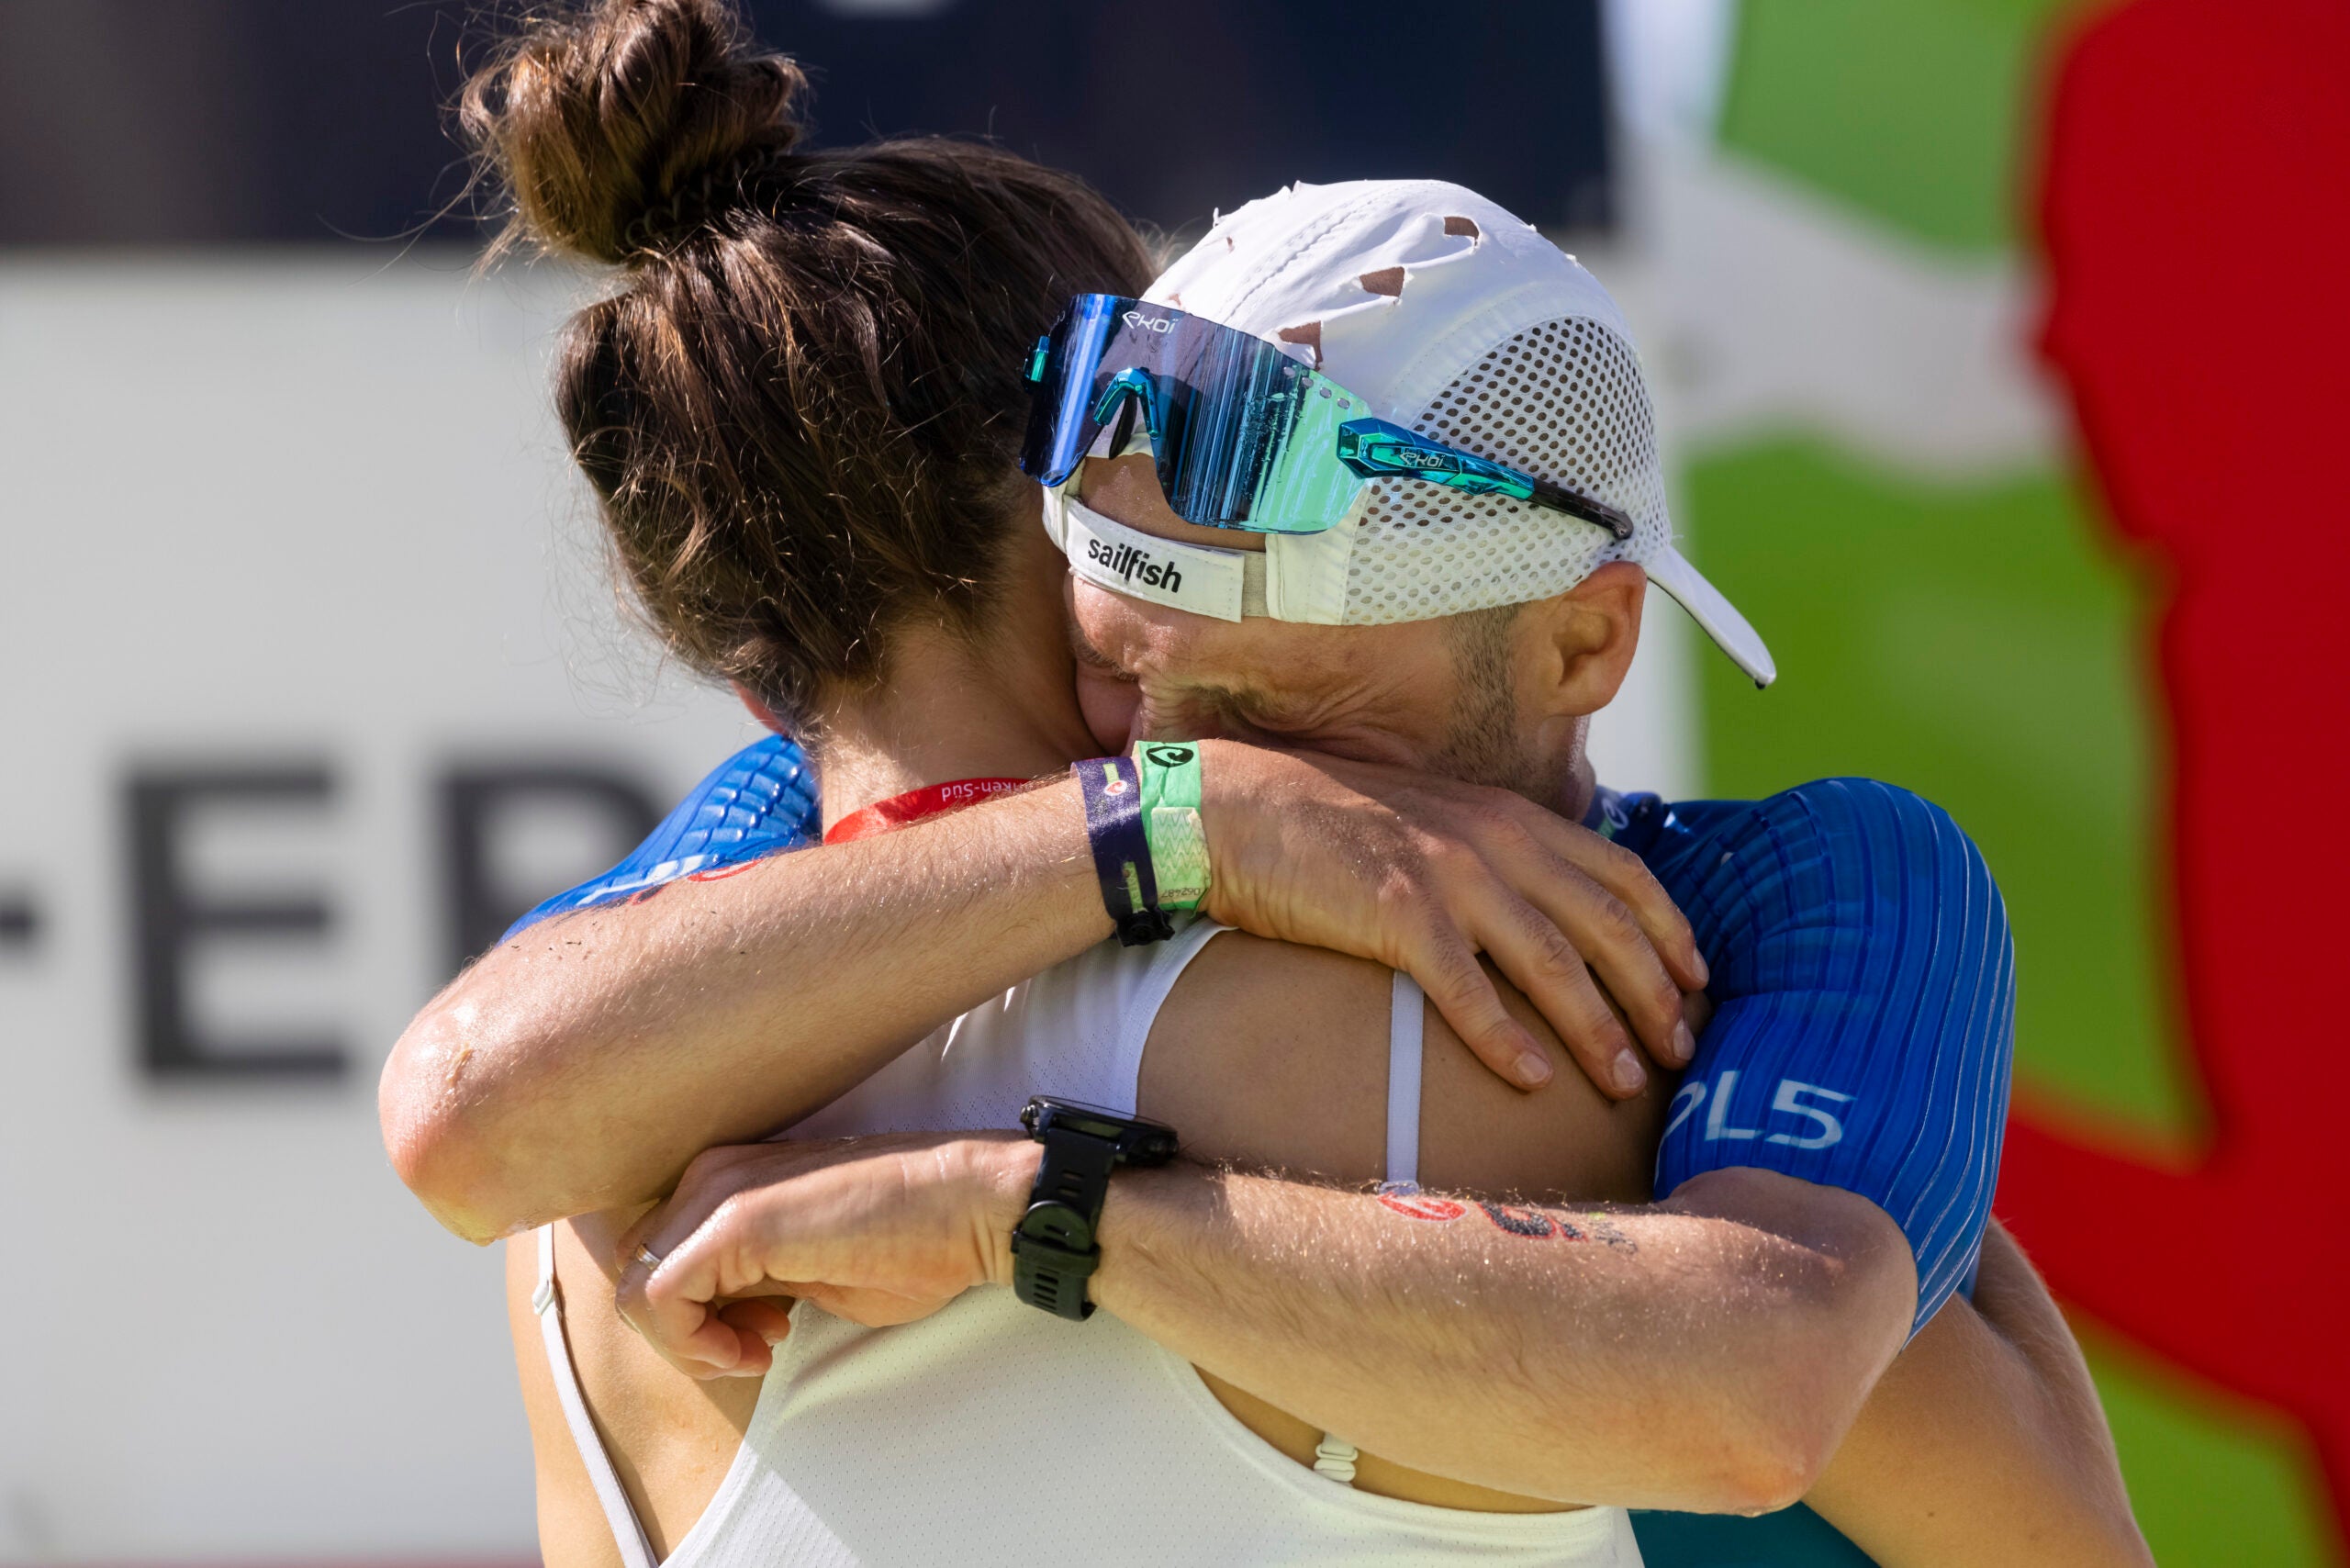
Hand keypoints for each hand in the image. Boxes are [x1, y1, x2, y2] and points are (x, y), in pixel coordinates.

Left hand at [613, 1134, 1035, 1378]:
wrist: (972, 1207)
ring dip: (687, 1344)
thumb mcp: (808, 1270)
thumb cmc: (913, 1242)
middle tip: (756, 1347)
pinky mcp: (734, 1221)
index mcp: (727, 1181)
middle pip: (633, 1273)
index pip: (654, 1260)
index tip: (757, 1336)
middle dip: (682, 1334)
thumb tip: (713, 1322)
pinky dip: (694, 1343)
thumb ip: (749, 1284)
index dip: (691, 1319)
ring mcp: (717, 1191)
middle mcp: (710, 1174)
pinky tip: (755, 1348)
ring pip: (634, 1289)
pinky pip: (659, 1299)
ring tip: (758, 1349)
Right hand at [1194, 741, 1704, 1096]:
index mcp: (1510, 817)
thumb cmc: (1331, 828)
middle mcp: (1493, 839)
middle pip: (1605, 924)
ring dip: (1597, 1028)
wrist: (1237, 808)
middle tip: (1682, 1052)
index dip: (1671, 932)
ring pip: (1552, 961)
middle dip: (1654, 994)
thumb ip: (1496, 858)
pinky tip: (1531, 1080)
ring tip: (1624, 1082)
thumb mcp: (1435, 823)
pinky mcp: (1396, 912)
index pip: (1624, 874)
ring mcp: (1447, 874)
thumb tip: (1546, 918)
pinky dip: (1505, 1038)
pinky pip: (1467, 987)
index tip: (1698, 986)